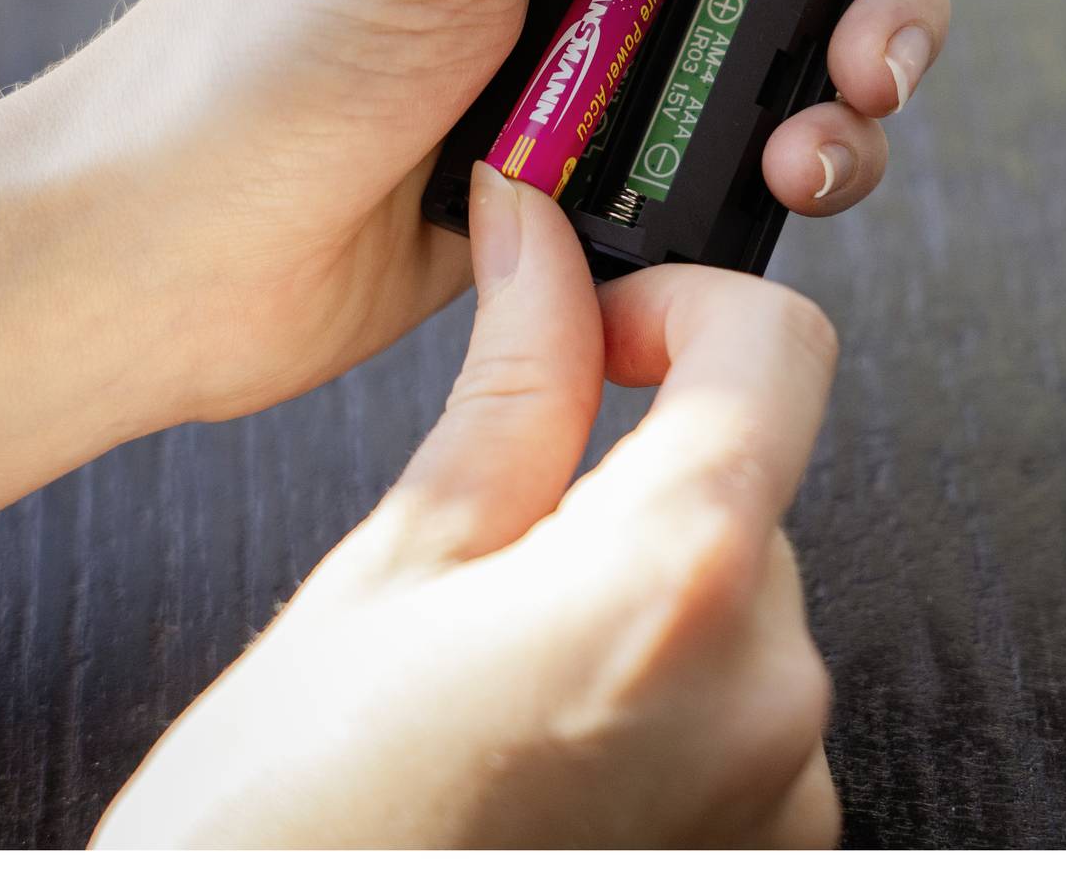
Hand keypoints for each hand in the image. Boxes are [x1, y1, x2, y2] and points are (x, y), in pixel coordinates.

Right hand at [95, 163, 840, 847]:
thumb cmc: (281, 837)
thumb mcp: (382, 576)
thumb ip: (508, 391)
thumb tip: (539, 244)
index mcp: (676, 581)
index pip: (780, 351)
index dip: (687, 312)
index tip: (609, 332)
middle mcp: (772, 689)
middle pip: (744, 495)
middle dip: (630, 496)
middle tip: (482, 576)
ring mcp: (784, 795)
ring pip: (737, 617)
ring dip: (639, 617)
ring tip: (487, 705)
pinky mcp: (775, 862)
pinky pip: (743, 729)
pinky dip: (660, 720)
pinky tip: (537, 772)